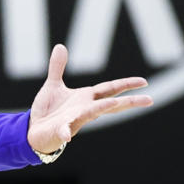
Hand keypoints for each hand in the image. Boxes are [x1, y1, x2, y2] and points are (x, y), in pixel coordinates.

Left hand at [27, 45, 152, 153]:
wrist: (34, 130)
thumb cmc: (48, 110)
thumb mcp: (53, 85)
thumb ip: (58, 67)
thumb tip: (60, 46)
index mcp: (86, 98)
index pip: (110, 89)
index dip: (126, 84)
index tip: (144, 82)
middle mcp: (85, 109)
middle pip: (110, 104)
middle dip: (129, 101)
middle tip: (149, 100)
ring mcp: (74, 120)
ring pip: (91, 114)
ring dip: (102, 109)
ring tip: (114, 104)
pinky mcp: (60, 129)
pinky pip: (64, 131)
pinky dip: (65, 133)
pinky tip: (67, 137)